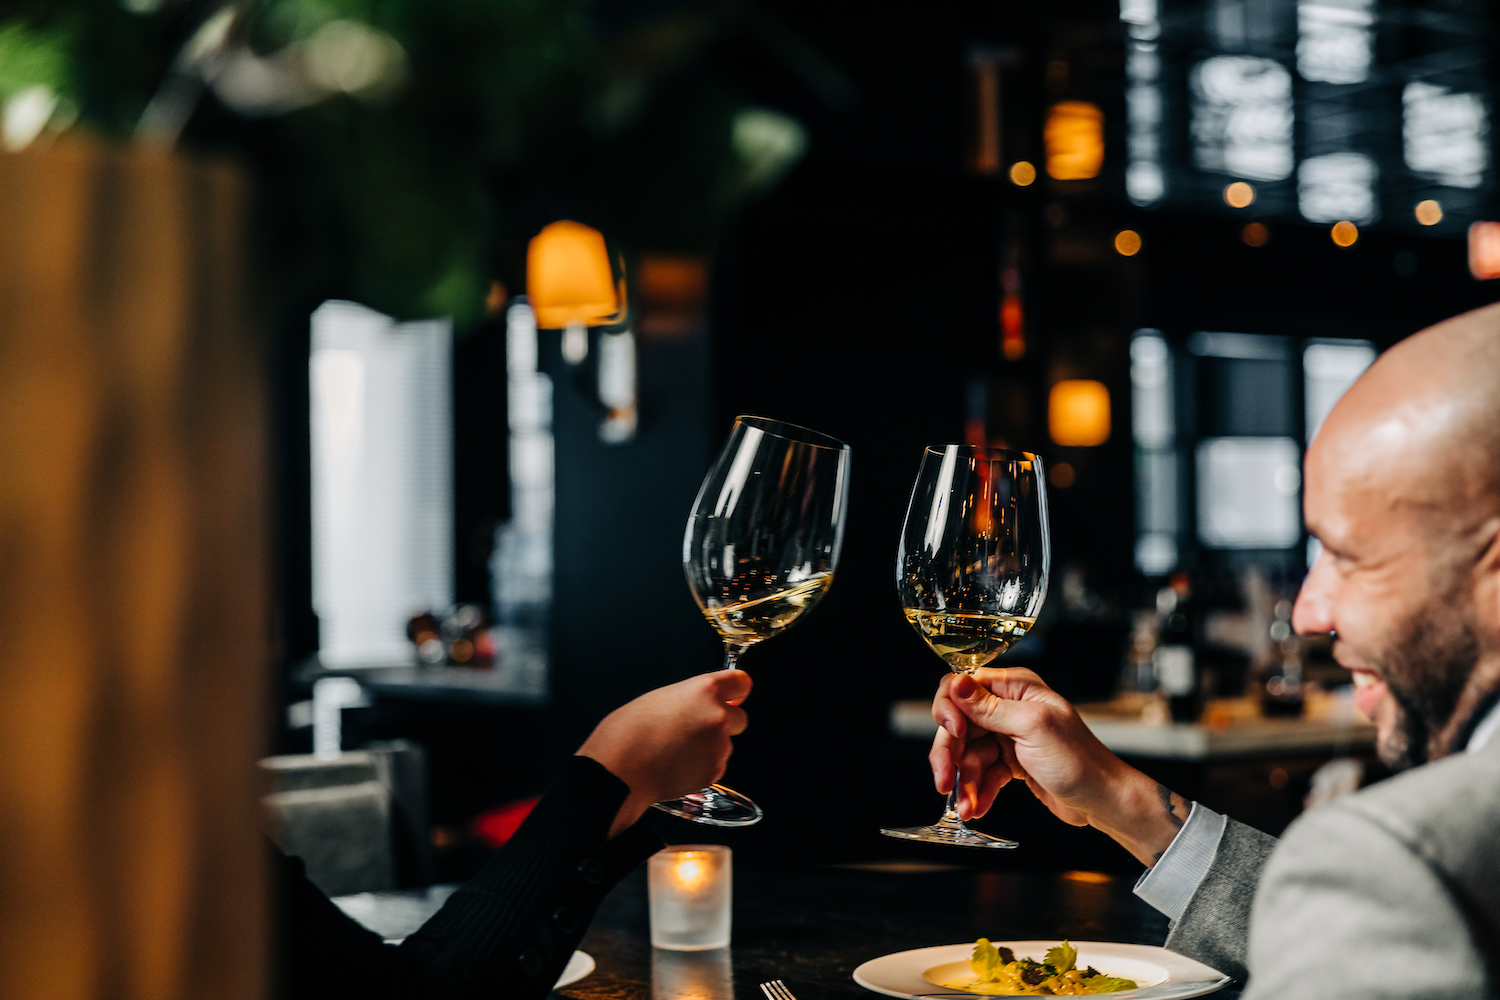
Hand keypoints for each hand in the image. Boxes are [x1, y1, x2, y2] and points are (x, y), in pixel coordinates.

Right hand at [579, 669, 750, 836]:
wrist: (618, 771)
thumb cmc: (628, 733)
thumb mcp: (661, 698)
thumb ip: (691, 698)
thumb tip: (702, 705)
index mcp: (704, 690)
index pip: (741, 682)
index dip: (737, 691)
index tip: (735, 696)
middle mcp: (718, 716)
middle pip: (739, 718)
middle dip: (724, 724)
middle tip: (694, 730)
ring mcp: (719, 747)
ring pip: (725, 745)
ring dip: (709, 748)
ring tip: (675, 750)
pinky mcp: (714, 772)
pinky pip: (716, 766)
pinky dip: (702, 767)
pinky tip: (677, 766)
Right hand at [929, 667, 1188, 865]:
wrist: (1103, 801)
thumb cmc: (1079, 761)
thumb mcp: (1032, 728)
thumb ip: (991, 708)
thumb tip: (957, 684)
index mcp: (1016, 688)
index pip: (963, 685)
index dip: (950, 708)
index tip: (953, 734)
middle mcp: (1010, 708)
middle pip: (958, 724)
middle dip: (949, 755)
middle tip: (943, 782)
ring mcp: (1009, 737)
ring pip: (966, 753)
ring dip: (962, 782)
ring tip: (965, 808)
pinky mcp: (1010, 763)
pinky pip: (981, 773)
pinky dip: (976, 791)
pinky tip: (976, 808)